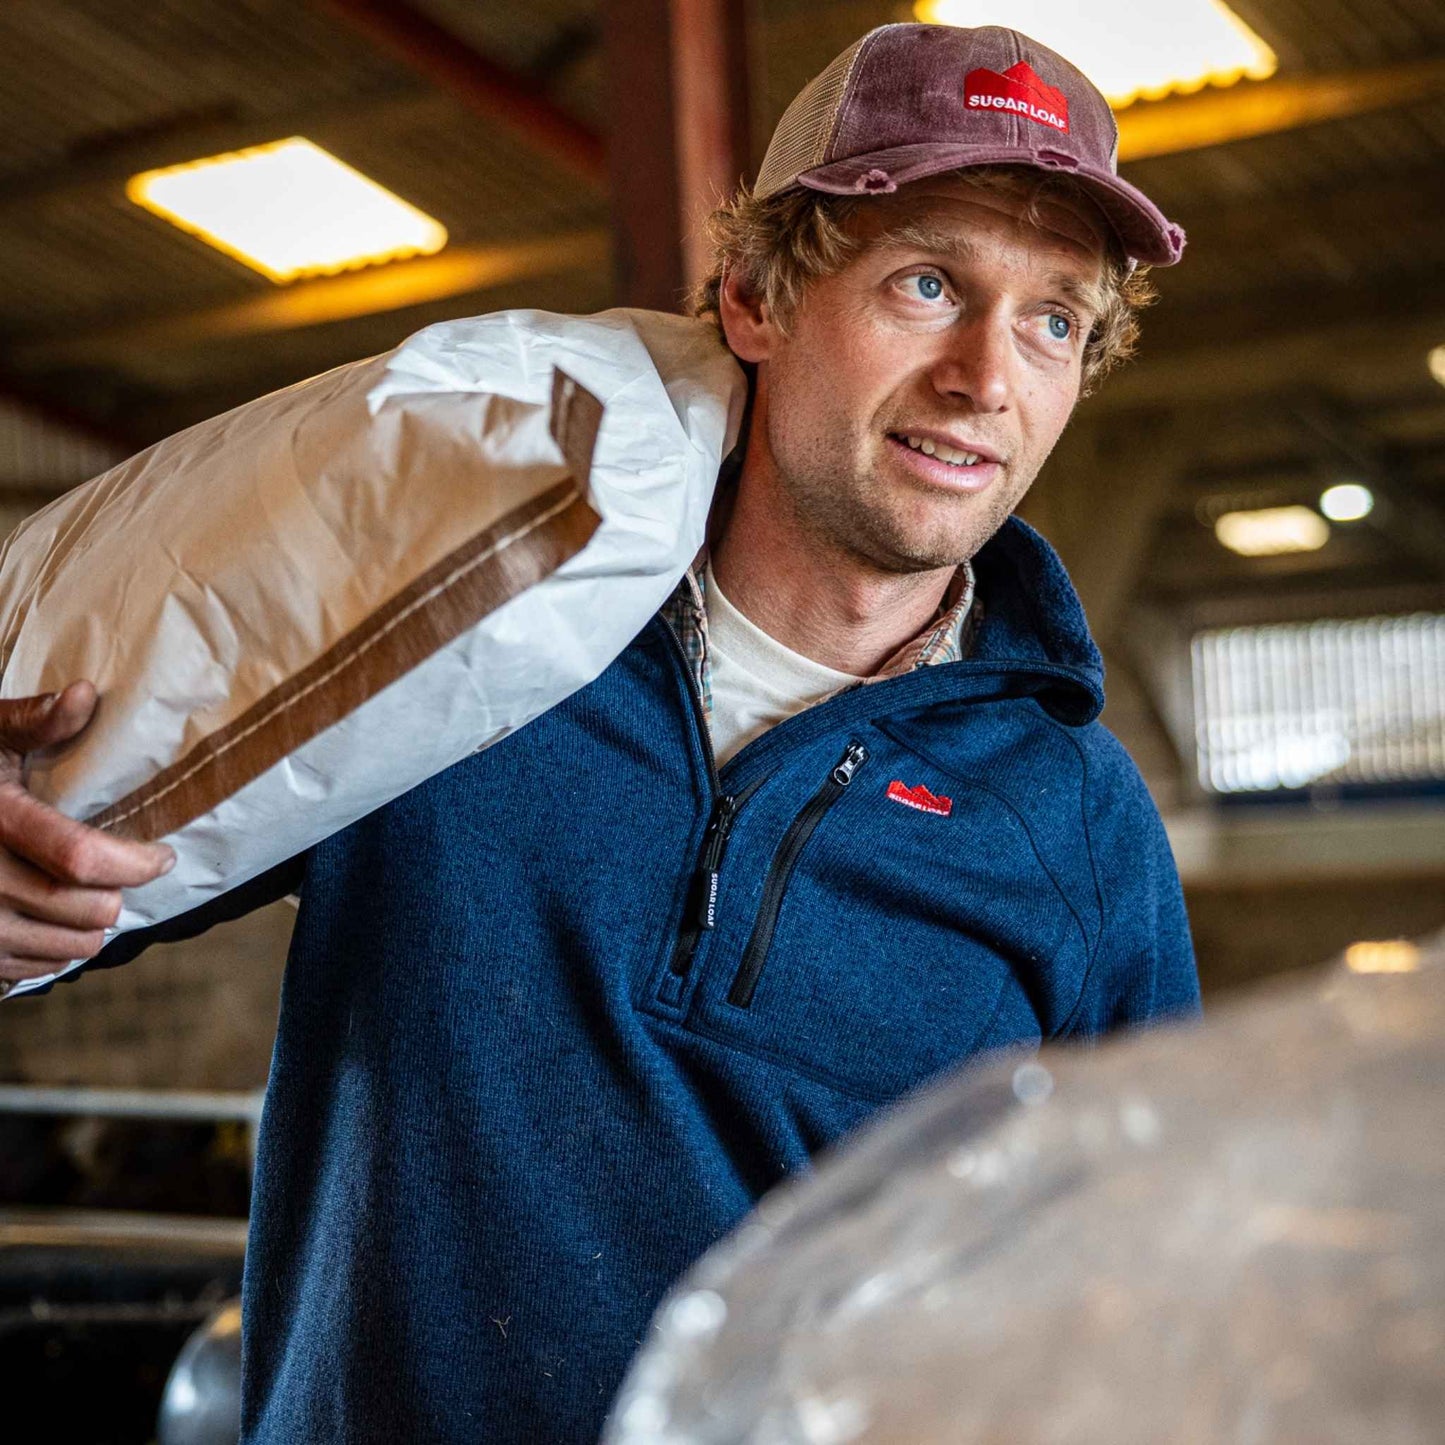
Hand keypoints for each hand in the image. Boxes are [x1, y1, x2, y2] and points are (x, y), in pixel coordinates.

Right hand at [0, 681, 174, 991]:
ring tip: (90, 896)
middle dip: (118, 893)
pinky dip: (56, 949)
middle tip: (124, 874)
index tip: (162, 856)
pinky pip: (37, 969)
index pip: (81, 859)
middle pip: (86, 910)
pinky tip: (53, 919)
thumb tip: (85, 695)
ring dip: (91, 926)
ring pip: (71, 948)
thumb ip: (31, 722)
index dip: (135, 863)